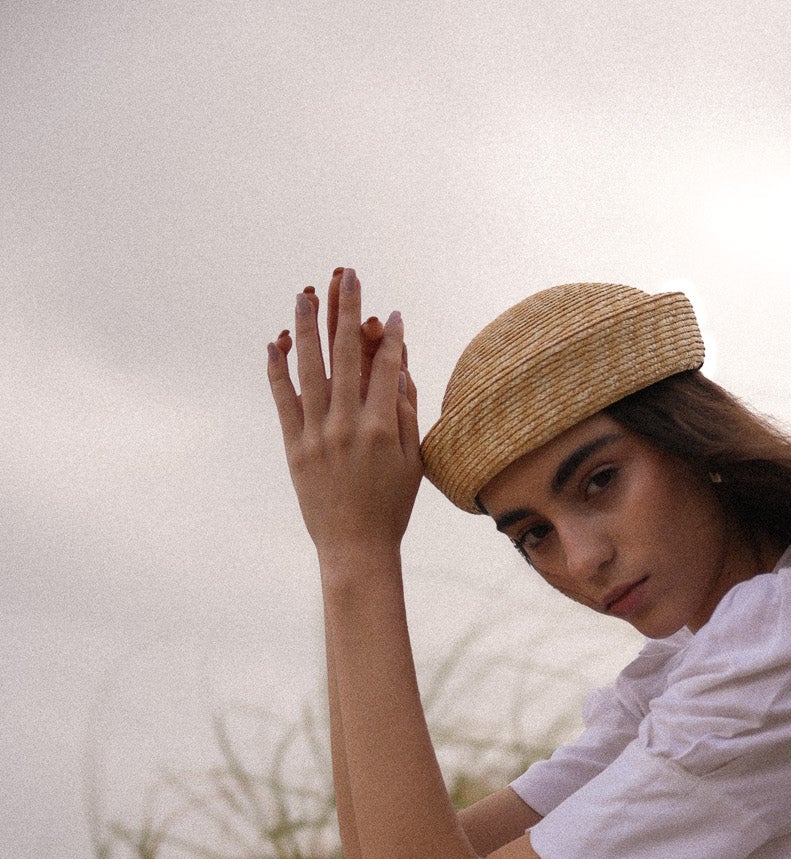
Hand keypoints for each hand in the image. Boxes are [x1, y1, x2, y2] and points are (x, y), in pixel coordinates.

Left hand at [267, 267, 422, 562]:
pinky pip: (283, 398)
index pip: (386, 367)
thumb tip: (400, 369)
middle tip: (347, 275)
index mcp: (382, 428)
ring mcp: (317, 434)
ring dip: (308, 326)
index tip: (391, 314)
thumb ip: (406, 413)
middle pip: (347, 354)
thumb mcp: (412, 462)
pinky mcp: (294, 446)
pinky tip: (276, 341)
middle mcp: (348, 425)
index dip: (390, 337)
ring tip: (307, 293)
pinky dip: (278, 368)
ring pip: (311, 367)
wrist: (355, 548)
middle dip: (348, 310)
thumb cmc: (390, 507)